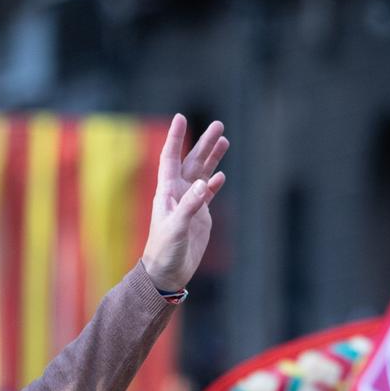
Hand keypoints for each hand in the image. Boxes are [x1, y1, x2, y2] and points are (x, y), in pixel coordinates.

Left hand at [139, 115, 227, 291]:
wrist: (166, 272)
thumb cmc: (165, 250)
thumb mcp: (177, 227)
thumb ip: (190, 205)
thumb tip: (204, 183)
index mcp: (167, 192)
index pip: (170, 158)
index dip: (175, 138)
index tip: (180, 117)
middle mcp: (178, 194)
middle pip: (191, 161)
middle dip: (203, 143)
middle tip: (219, 125)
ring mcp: (189, 203)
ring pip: (202, 174)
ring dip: (212, 158)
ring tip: (224, 140)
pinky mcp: (199, 216)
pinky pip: (208, 193)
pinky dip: (214, 183)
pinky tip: (221, 175)